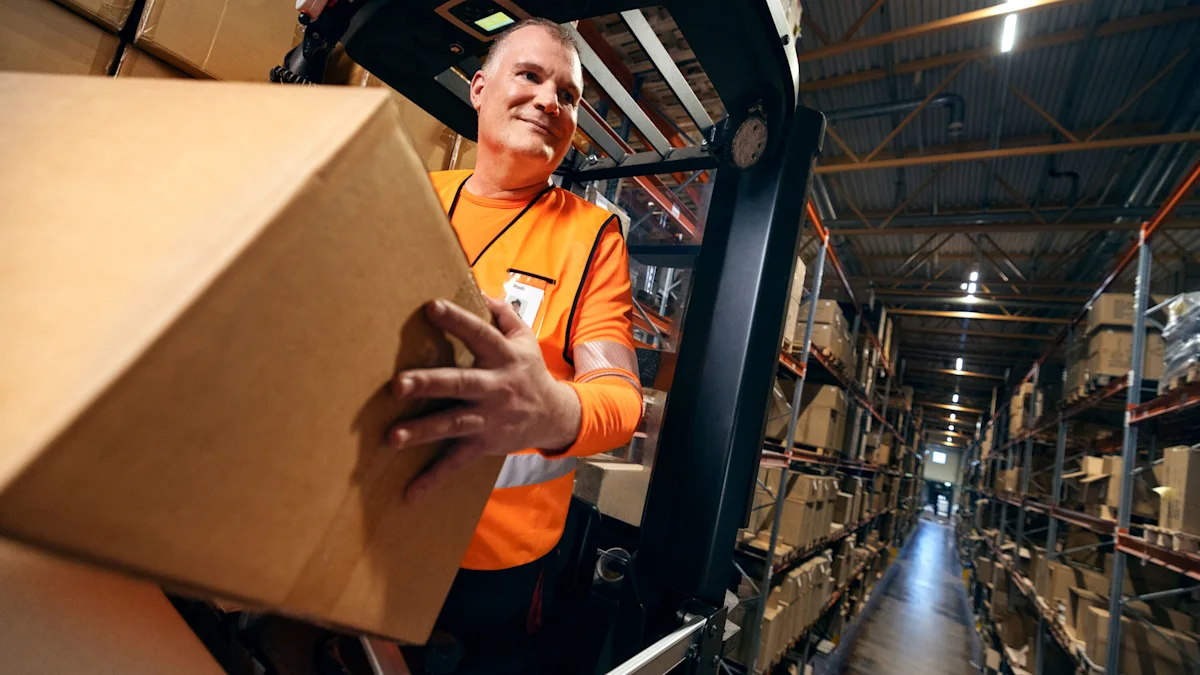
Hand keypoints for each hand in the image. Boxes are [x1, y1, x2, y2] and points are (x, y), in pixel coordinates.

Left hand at [391, 294, 581, 501]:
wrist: (555, 416)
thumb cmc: (530, 371)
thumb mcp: (524, 338)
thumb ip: (502, 313)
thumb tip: (478, 288)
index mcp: (503, 356)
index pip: (479, 333)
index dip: (457, 319)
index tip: (430, 307)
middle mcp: (495, 387)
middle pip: (459, 382)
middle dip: (428, 383)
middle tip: (397, 385)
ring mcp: (489, 418)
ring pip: (453, 424)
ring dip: (422, 431)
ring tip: (391, 437)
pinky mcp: (485, 444)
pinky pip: (456, 463)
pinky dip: (434, 479)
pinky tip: (410, 493)